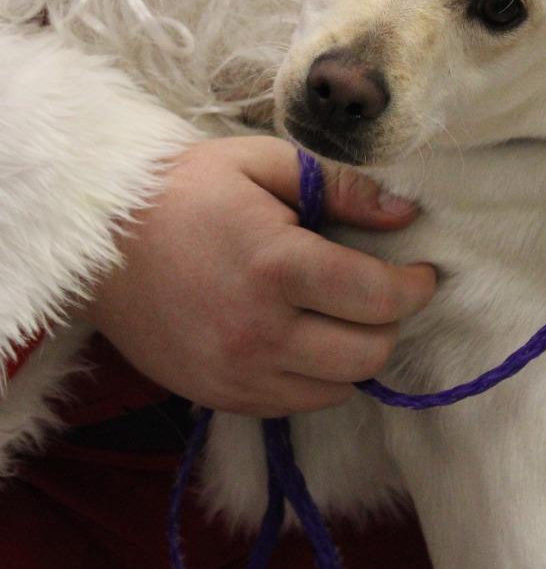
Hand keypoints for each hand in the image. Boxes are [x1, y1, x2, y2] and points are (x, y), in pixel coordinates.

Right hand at [83, 136, 434, 416]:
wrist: (99, 240)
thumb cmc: (188, 189)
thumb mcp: (267, 163)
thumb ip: (344, 187)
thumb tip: (405, 214)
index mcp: (277, 265)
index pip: (379, 298)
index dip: (415, 286)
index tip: (422, 271)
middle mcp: (259, 331)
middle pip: (368, 354)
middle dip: (390, 322)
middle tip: (382, 292)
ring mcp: (235, 372)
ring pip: (338, 390)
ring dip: (355, 355)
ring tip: (343, 315)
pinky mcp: (216, 396)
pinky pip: (294, 405)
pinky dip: (316, 378)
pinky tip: (304, 338)